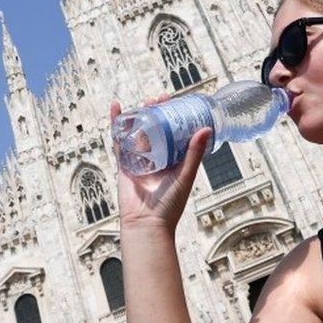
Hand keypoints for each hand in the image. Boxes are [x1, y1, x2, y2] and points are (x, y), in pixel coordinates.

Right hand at [110, 94, 211, 232]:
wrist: (147, 224)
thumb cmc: (170, 205)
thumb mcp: (186, 175)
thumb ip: (194, 153)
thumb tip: (206, 128)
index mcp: (174, 161)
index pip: (175, 133)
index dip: (175, 117)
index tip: (177, 102)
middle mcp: (157, 159)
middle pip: (156, 130)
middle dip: (156, 113)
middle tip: (159, 98)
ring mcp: (139, 161)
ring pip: (137, 133)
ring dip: (139, 115)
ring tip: (144, 101)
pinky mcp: (124, 164)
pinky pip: (118, 141)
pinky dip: (116, 124)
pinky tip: (116, 108)